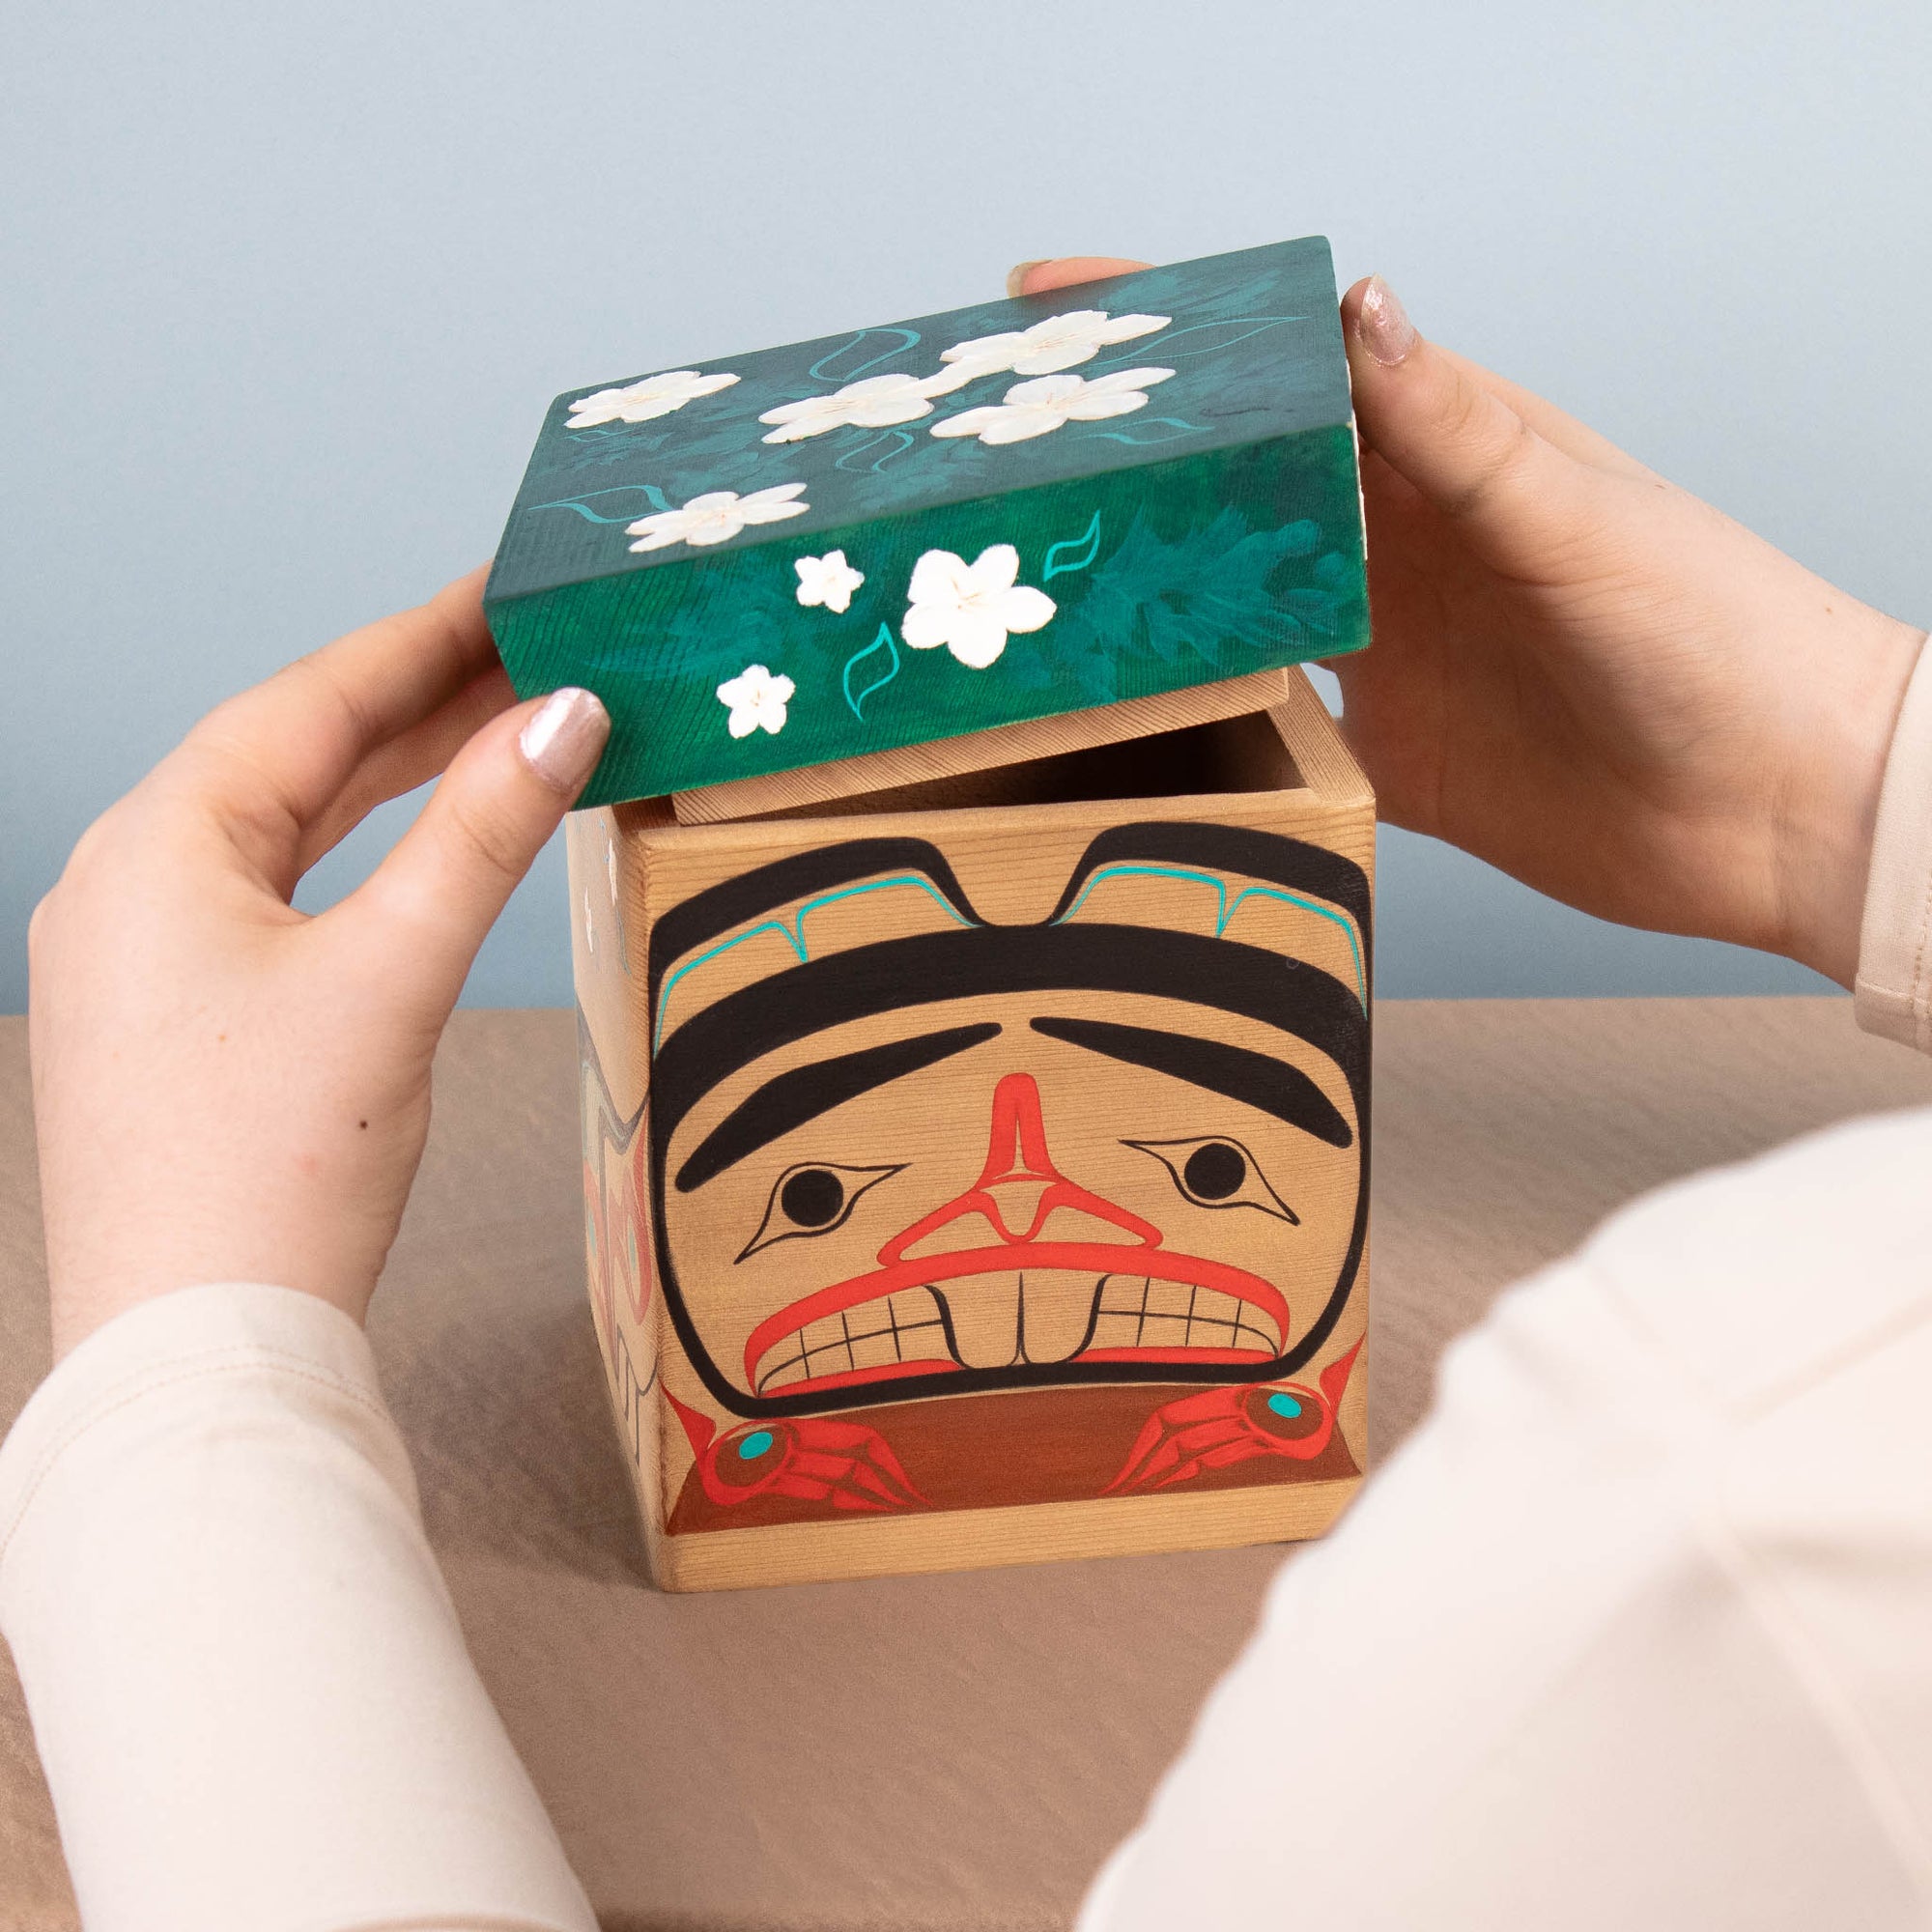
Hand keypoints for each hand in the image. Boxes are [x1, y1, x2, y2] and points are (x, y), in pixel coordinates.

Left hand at [29, 570, 608, 1357]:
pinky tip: (412, 848)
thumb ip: (482, 833)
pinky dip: (352, 857)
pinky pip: (267, 893)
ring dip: (387, 777)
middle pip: (291, 756)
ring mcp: (134, 954)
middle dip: (415, 703)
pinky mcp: (164, 1017)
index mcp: (153, 847)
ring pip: (280, 826)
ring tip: (494, 730)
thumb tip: (563, 716)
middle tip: (528, 654)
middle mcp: (123, 882)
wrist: (200, 1350)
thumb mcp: (394, 975)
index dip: (421, 639)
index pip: (308, 702)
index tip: (505, 591)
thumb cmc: (273, 1170)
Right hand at [1015, 259, 1924, 984]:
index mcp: (1442, 457)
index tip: (1058, 301)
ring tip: (1032, 574)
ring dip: (1147, 590)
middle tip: (1006, 451)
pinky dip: (1200, 716)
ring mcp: (1384, 651)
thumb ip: (1451, 429)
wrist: (1772, 808)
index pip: (1289, 372)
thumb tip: (1355, 307)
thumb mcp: (1570, 511)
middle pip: (1238, 486)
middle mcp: (1397, 547)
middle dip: (1131, 462)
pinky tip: (1128, 708)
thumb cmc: (1710, 632)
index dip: (1179, 333)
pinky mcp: (1384, 752)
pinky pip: (1264, 727)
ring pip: (1232, 604)